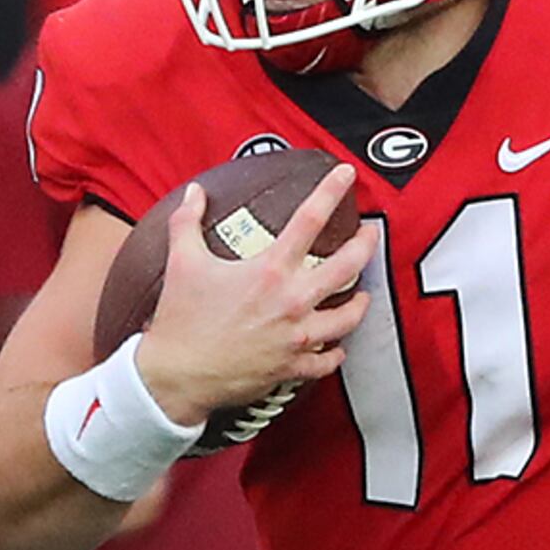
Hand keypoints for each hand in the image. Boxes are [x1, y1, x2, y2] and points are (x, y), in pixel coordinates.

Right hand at [136, 169, 377, 425]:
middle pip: (348, 267)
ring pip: (350, 317)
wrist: (178, 375)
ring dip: (360, 303)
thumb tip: (195, 192)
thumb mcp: (182, 261)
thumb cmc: (180, 318)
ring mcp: (298, 336)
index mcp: (270, 271)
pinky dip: (336, 352)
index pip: (309, 220)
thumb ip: (188, 221)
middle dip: (366, 246)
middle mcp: (292, 301)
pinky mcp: (295, 367)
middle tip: (371, 234)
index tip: (346, 175)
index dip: (331, 191)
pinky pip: (329, 360)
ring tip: (364, 294)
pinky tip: (338, 345)